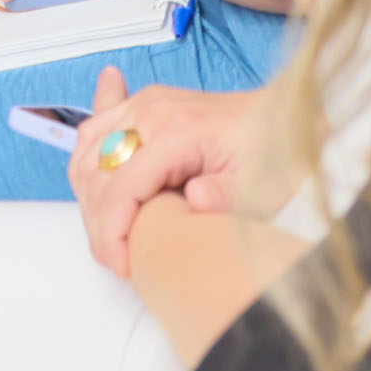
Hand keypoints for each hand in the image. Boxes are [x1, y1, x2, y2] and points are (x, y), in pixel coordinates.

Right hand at [69, 69, 268, 272]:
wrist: (283, 118)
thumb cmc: (272, 152)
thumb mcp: (257, 186)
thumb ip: (224, 195)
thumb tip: (192, 200)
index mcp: (178, 131)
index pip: (121, 188)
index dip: (113, 234)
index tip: (123, 266)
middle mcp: (152, 111)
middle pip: (96, 175)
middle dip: (100, 225)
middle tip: (119, 260)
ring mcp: (144, 105)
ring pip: (87, 154)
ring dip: (90, 199)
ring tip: (112, 235)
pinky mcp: (143, 106)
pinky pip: (95, 130)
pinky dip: (87, 163)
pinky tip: (93, 186)